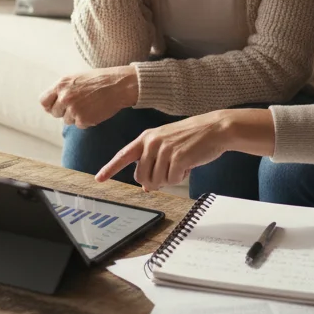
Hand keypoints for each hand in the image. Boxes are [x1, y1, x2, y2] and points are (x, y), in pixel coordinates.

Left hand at [40, 66, 138, 128]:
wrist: (118, 85)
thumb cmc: (99, 80)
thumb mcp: (76, 78)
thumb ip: (62, 89)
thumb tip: (50, 104)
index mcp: (61, 85)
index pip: (43, 101)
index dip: (50, 105)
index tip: (57, 106)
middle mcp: (64, 97)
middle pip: (55, 113)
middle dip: (64, 112)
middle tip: (79, 105)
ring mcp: (73, 109)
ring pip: (67, 120)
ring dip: (76, 116)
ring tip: (89, 105)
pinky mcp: (83, 120)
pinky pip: (79, 125)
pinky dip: (87, 121)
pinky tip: (95, 110)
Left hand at [95, 109, 275, 191]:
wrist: (214, 128)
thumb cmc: (192, 137)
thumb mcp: (168, 145)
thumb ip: (153, 161)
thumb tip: (145, 185)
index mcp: (146, 137)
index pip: (123, 155)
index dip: (110, 168)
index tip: (99, 179)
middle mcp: (151, 142)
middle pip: (141, 176)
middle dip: (153, 182)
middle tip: (169, 174)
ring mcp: (163, 149)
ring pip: (156, 181)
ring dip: (169, 179)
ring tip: (181, 164)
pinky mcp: (177, 157)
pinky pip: (172, 180)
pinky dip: (180, 177)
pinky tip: (188, 165)